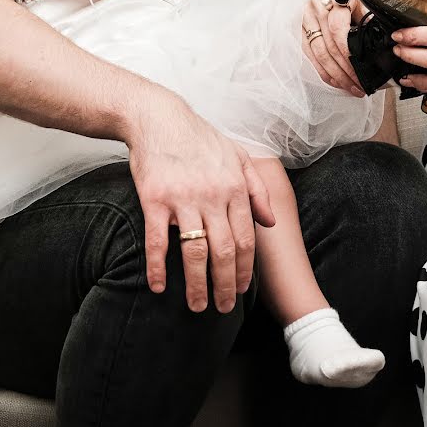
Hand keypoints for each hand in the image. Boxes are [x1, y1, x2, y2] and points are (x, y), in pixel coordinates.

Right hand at [126, 91, 274, 313]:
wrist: (159, 119)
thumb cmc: (200, 139)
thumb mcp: (239, 156)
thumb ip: (258, 189)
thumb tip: (271, 222)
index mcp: (235, 188)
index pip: (246, 239)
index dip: (245, 269)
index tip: (242, 289)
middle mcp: (212, 196)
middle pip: (224, 252)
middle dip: (226, 285)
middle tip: (223, 307)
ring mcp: (183, 199)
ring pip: (194, 252)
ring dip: (197, 284)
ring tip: (197, 305)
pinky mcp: (154, 200)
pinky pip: (157, 241)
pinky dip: (158, 267)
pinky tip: (159, 286)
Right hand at [302, 0, 366, 96]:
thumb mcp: (365, 0)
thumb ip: (371, 18)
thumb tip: (384, 43)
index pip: (338, 28)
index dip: (349, 51)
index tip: (362, 67)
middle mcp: (317, 5)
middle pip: (329, 45)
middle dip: (346, 69)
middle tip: (361, 85)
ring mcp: (305, 18)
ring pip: (319, 53)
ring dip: (336, 75)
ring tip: (352, 88)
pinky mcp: (299, 30)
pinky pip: (310, 56)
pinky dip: (324, 72)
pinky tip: (337, 82)